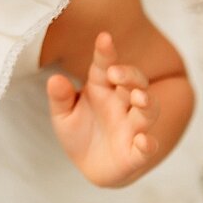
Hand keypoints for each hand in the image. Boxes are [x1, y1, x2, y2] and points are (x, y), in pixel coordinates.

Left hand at [47, 32, 160, 187]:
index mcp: (102, 88)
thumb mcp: (62, 115)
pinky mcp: (136, 152)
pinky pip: (146, 147)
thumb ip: (60, 98)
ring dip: (146, 102)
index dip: (106, 52)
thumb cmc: (78, 132)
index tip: (104, 37)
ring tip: (139, 97)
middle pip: (134, 82)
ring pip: (148, 109)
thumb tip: (54, 79)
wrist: (89, 166)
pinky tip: (143, 141)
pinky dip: (148, 144)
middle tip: (115, 73)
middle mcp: (122, 103)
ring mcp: (132, 126)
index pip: (105, 66)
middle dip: (129, 75)